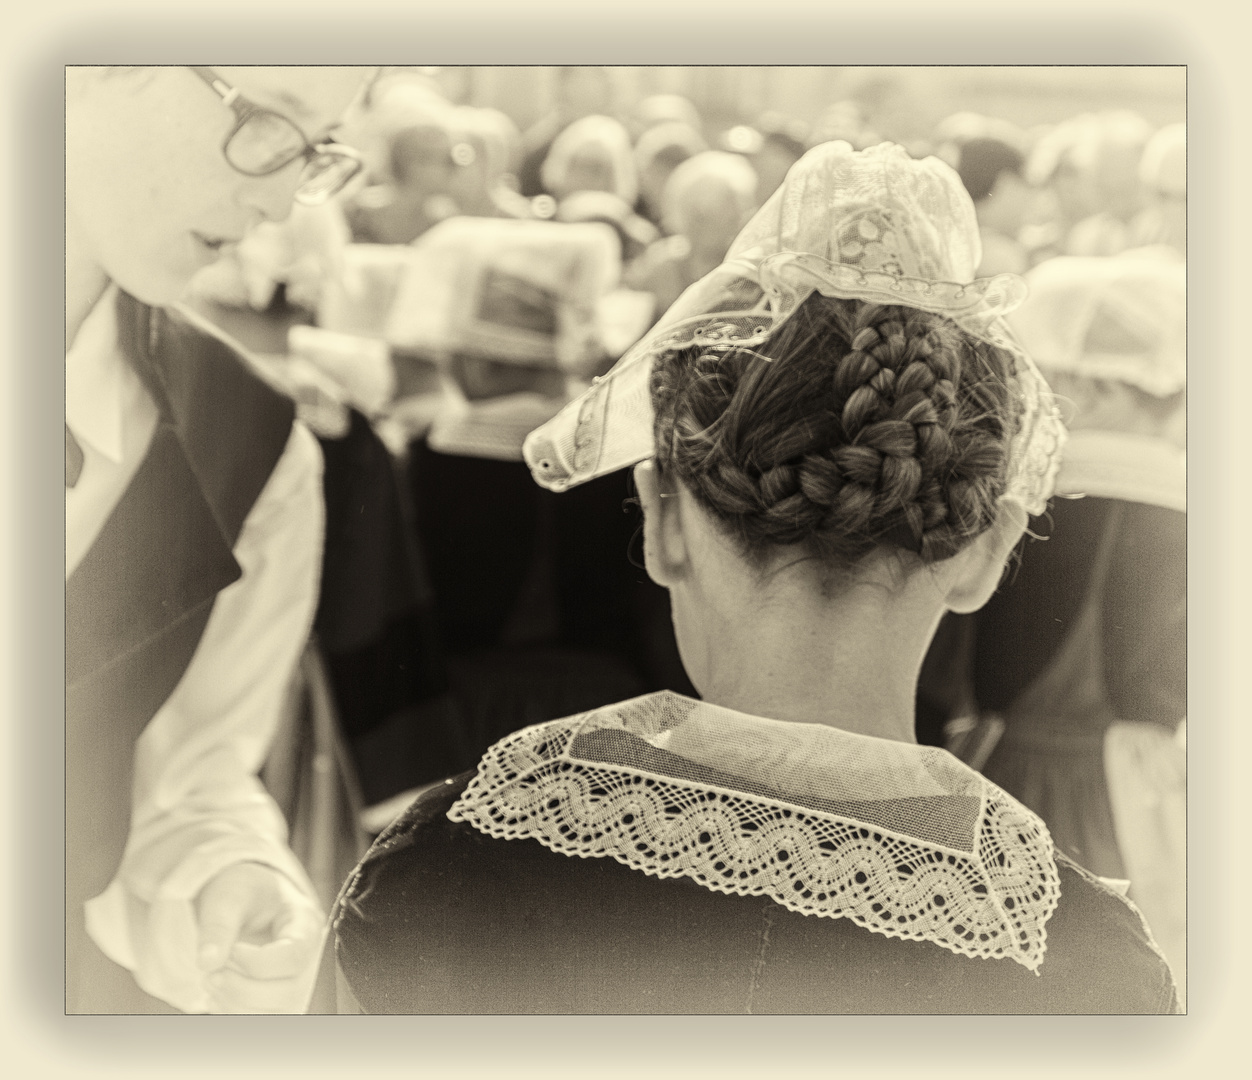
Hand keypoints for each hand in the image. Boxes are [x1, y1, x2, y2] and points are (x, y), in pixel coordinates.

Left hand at [195, 862, 324, 1012]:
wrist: (241, 902)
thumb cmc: (241, 892)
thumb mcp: (228, 896)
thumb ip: (218, 924)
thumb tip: (206, 962)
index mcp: (304, 922)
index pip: (295, 956)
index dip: (258, 963)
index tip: (230, 951)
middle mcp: (308, 956)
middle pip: (288, 992)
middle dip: (241, 988)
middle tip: (210, 972)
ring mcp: (296, 981)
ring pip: (277, 1013)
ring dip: (235, 1004)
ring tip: (212, 979)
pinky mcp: (278, 999)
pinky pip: (263, 1019)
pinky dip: (235, 1013)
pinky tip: (219, 993)